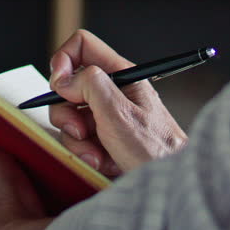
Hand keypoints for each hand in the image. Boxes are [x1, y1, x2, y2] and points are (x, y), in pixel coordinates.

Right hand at [48, 30, 186, 175]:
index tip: (59, 86)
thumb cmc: (156, 150)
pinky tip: (102, 162)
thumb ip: (90, 86)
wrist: (170, 183)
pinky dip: (85, 152)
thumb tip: (65, 79)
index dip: (63, 61)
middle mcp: (112, 91)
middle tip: (80, 130)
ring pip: (70, 116)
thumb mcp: (119, 113)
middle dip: (67, 112)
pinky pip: (78, 138)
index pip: (82, 46)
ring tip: (97, 154)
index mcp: (120, 75)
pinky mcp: (103, 137)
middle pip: (68, 86)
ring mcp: (106, 115)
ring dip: (77, 140)